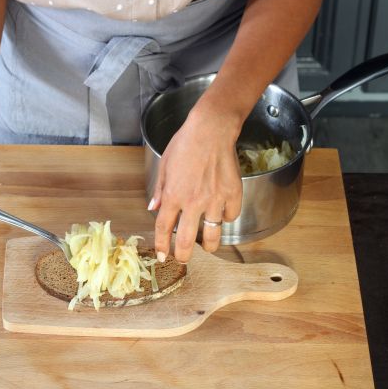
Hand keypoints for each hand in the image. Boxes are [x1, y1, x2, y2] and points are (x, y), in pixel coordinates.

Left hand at [150, 103, 242, 262]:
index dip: (161, 246)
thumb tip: (153, 208)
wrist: (211, 129)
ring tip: (207, 246)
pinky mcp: (233, 194)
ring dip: (209, 245)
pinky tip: (223, 215)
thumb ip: (160, 190)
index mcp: (174, 195)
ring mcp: (215, 200)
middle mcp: (193, 201)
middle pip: (186, 240)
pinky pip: (231, 216)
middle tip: (183, 258)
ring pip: (213, 235)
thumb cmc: (186, 143)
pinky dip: (227, 218)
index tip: (162, 256)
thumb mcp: (165, 165)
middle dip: (183, 255)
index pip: (163, 228)